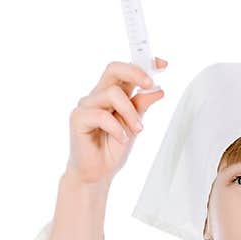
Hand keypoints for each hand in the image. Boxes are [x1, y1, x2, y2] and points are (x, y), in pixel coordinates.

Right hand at [66, 57, 168, 185]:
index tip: (162, 65)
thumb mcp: (134, 126)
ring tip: (137, 130)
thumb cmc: (111, 150)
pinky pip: (102, 115)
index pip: (125, 71)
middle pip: (113, 69)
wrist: (97, 174)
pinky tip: (122, 139)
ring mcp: (86, 105)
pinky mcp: (78, 118)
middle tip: (150, 84)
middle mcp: (98, 95)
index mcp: (112, 95)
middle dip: (135, 73)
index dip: (143, 64)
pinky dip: (117, 128)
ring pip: (112, 93)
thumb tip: (158, 89)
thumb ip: (141, 106)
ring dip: (130, 112)